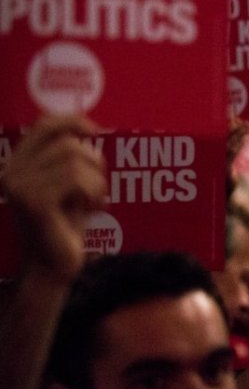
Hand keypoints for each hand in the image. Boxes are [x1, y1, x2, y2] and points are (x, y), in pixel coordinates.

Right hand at [1, 116, 105, 281]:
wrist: (51, 267)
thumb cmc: (63, 226)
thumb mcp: (66, 186)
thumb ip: (68, 160)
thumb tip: (88, 128)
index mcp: (17, 165)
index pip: (43, 125)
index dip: (71, 120)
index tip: (94, 130)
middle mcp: (12, 172)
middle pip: (67, 143)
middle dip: (93, 162)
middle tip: (97, 187)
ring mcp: (20, 187)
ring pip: (75, 160)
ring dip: (97, 180)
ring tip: (94, 200)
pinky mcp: (35, 203)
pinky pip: (78, 178)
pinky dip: (95, 191)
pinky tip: (93, 208)